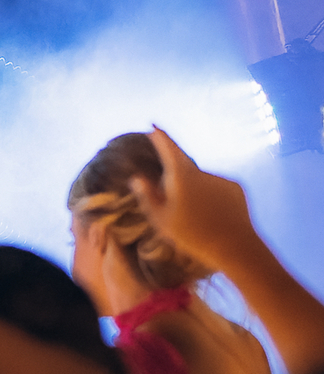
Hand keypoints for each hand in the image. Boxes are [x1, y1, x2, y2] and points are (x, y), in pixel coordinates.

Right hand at [129, 128, 256, 274]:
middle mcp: (200, 171)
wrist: (233, 246)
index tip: (153, 127)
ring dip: (196, 192)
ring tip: (197, 219)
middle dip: (176, 178)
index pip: (168, 148)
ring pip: (201, 180)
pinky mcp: (235, 186)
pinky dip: (212, 197)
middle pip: (184, 167)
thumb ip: (147, 195)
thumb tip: (137, 178)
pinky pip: (217, 188)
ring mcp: (219, 177)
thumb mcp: (160, 219)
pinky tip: (214, 216)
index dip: (159, 137)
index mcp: (180, 176)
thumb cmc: (191, 235)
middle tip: (174, 201)